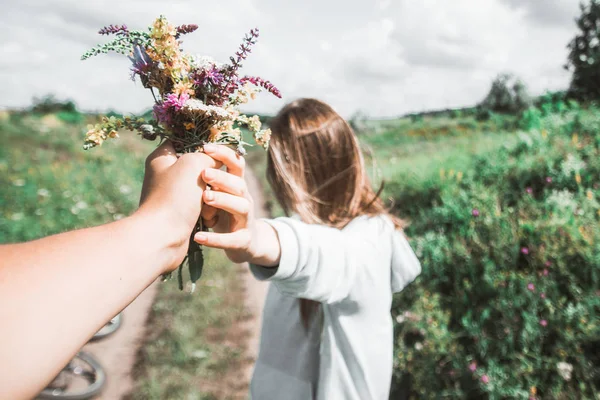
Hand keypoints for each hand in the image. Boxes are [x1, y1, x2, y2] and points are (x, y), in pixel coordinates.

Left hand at [137, 141, 218, 271]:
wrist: (163, 236)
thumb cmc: (175, 196)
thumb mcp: (194, 163)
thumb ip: (210, 156)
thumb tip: (219, 163)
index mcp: (164, 158)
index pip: (187, 140)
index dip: (205, 145)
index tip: (215, 152)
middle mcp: (168, 176)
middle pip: (203, 168)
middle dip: (213, 177)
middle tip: (207, 181)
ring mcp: (178, 199)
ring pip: (209, 191)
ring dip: (214, 197)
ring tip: (206, 202)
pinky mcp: (186, 218)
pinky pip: (207, 210)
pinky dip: (210, 214)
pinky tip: (206, 219)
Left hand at [195, 144, 256, 263]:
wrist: (225, 248)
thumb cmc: (204, 211)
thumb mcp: (205, 187)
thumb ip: (204, 170)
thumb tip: (197, 156)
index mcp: (231, 183)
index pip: (235, 162)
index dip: (224, 153)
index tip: (206, 147)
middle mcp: (240, 199)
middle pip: (238, 183)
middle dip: (223, 177)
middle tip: (204, 174)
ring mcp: (242, 220)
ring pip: (241, 206)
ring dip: (223, 201)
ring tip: (204, 199)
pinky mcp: (242, 242)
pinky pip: (232, 239)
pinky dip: (216, 238)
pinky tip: (198, 236)